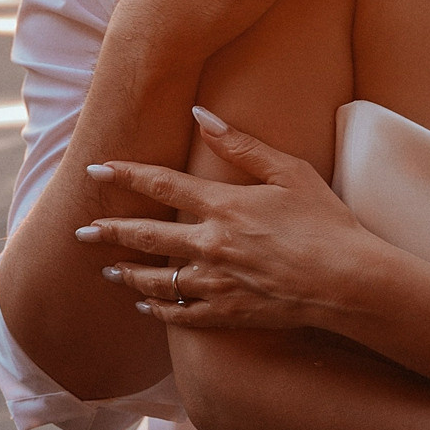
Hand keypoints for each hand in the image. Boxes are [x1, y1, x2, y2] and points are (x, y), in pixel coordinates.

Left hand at [77, 108, 380, 328]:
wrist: (348, 282)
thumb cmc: (326, 222)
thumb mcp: (290, 171)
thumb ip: (242, 144)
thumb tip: (202, 114)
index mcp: (223, 206)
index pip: (161, 183)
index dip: (126, 174)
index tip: (96, 169)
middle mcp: (210, 245)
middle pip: (146, 236)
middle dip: (109, 232)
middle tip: (81, 231)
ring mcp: (216, 283)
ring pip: (156, 280)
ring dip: (127, 274)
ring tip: (107, 271)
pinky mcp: (228, 313)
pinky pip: (180, 314)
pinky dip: (158, 310)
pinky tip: (144, 306)